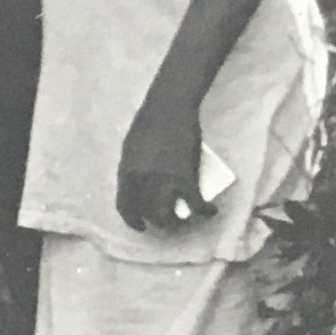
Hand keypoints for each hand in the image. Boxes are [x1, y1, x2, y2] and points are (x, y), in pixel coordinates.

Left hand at [116, 94, 209, 235]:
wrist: (169, 109)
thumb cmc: (148, 124)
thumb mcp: (130, 150)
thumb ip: (132, 170)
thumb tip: (138, 187)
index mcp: (126, 174)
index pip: (124, 206)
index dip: (132, 220)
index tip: (141, 226)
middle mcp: (142, 183)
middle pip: (147, 214)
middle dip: (157, 224)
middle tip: (166, 224)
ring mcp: (165, 182)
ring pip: (168, 216)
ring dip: (177, 224)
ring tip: (185, 222)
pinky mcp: (187, 177)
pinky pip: (196, 203)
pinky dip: (204, 211)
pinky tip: (211, 213)